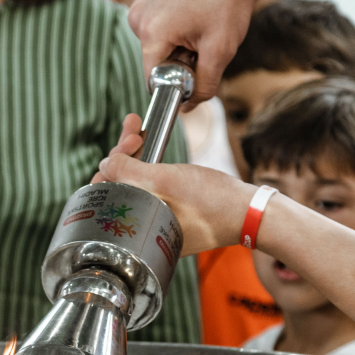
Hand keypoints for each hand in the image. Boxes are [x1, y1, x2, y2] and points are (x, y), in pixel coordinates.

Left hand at [96, 146, 256, 255]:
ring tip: (135, 125)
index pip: (105, 197)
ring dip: (131, 153)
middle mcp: (142, 227)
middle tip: (133, 130)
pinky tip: (145, 144)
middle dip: (120, 154)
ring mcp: (156, 219)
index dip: (109, 166)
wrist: (250, 213)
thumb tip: (104, 165)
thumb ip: (128, 173)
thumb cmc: (211, 201)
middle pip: (117, 186)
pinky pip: (148, 187)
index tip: (125, 144)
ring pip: (132, 183)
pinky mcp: (169, 210)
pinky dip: (145, 164)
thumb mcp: (165, 182)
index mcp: (135, 229)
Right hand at [128, 0, 265, 105]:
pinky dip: (174, 31)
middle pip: (156, 63)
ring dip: (178, 47)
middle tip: (204, 44)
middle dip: (180, 63)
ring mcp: (140, 7)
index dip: (177, 84)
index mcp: (151, 33)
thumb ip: (204, 86)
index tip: (197, 72)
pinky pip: (157, 30)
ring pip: (157, 48)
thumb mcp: (220, 51)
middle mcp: (138, 19)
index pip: (154, 80)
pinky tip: (192, 16)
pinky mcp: (145, 0)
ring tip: (199, 26)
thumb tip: (188, 108)